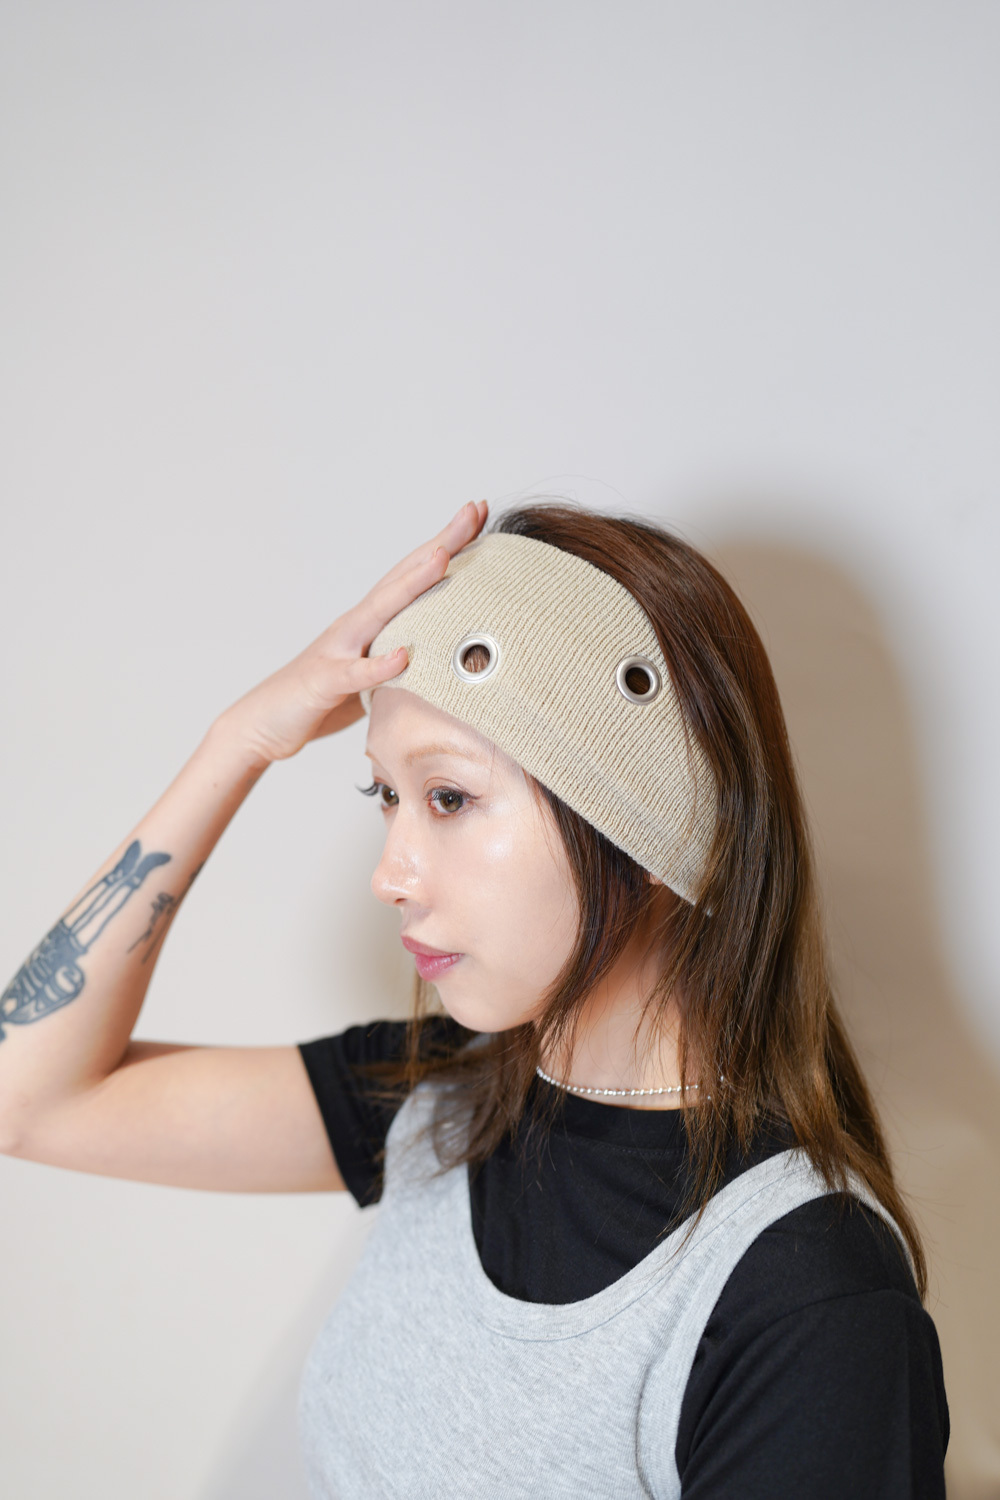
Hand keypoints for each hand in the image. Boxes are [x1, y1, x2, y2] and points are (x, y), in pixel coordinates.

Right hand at [217, 500, 488, 765]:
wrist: (263, 723)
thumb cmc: (322, 700)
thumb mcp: (372, 677)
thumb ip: (403, 659)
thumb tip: (450, 656)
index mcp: (371, 623)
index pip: (413, 576)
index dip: (447, 544)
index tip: (480, 513)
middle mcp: (355, 626)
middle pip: (402, 578)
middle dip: (440, 543)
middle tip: (474, 510)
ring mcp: (337, 650)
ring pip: (379, 612)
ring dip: (411, 584)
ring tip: (443, 558)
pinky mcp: (323, 683)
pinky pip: (354, 674)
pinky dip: (378, 665)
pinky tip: (403, 656)